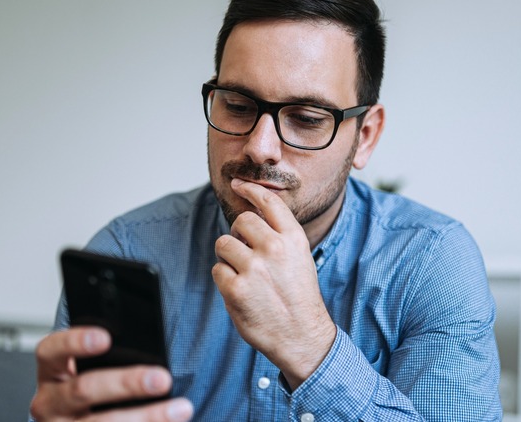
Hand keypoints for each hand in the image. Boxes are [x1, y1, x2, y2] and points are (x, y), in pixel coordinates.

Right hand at [30, 326, 192, 420]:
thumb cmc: (93, 390)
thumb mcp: (89, 371)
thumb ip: (110, 358)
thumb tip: (152, 350)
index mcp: (50, 373)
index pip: (51, 350)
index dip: (75, 342)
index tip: (106, 338)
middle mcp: (48, 404)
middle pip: (84, 389)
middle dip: (127, 383)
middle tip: (163, 379)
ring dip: (148, 417)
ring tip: (181, 409)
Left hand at [212, 178, 336, 388]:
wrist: (302, 335)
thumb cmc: (298, 296)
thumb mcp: (300, 258)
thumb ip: (279, 236)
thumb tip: (249, 214)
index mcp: (293, 238)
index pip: (268, 202)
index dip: (249, 190)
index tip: (237, 185)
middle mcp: (274, 248)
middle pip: (240, 221)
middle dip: (238, 235)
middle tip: (246, 253)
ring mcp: (254, 268)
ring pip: (224, 244)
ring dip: (229, 258)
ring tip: (245, 276)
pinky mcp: (236, 288)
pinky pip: (218, 270)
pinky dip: (225, 280)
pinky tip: (241, 292)